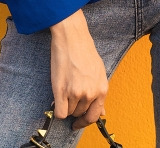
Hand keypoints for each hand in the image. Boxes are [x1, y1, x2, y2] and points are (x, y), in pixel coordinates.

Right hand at [49, 9, 107, 130]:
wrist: (72, 37)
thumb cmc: (85, 51)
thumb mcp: (99, 71)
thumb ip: (99, 92)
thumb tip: (102, 112)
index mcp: (102, 89)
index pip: (94, 116)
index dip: (85, 121)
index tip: (79, 122)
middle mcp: (90, 93)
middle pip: (80, 114)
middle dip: (75, 108)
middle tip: (70, 95)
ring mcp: (76, 93)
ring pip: (69, 112)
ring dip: (66, 104)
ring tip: (65, 88)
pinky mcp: (61, 90)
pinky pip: (59, 112)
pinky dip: (57, 108)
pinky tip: (57, 97)